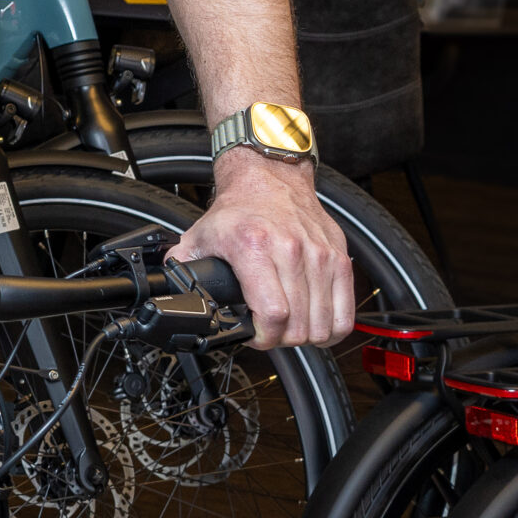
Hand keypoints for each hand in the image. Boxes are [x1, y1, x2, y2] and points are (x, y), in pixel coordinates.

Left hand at [168, 152, 354, 349]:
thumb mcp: (200, 236)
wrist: (270, 178)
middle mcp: (291, 251)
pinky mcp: (340, 258)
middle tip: (269, 332)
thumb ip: (181, 266)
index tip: (254, 335)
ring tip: (289, 326)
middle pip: (299, 326)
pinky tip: (316, 324)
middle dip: (281, 340)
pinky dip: (333, 328)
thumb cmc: (239, 209)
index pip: (273, 314)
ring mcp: (320, 255)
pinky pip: (347, 313)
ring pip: (324, 325)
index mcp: (254, 247)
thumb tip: (170, 289)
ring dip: (306, 336)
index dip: (263, 337)